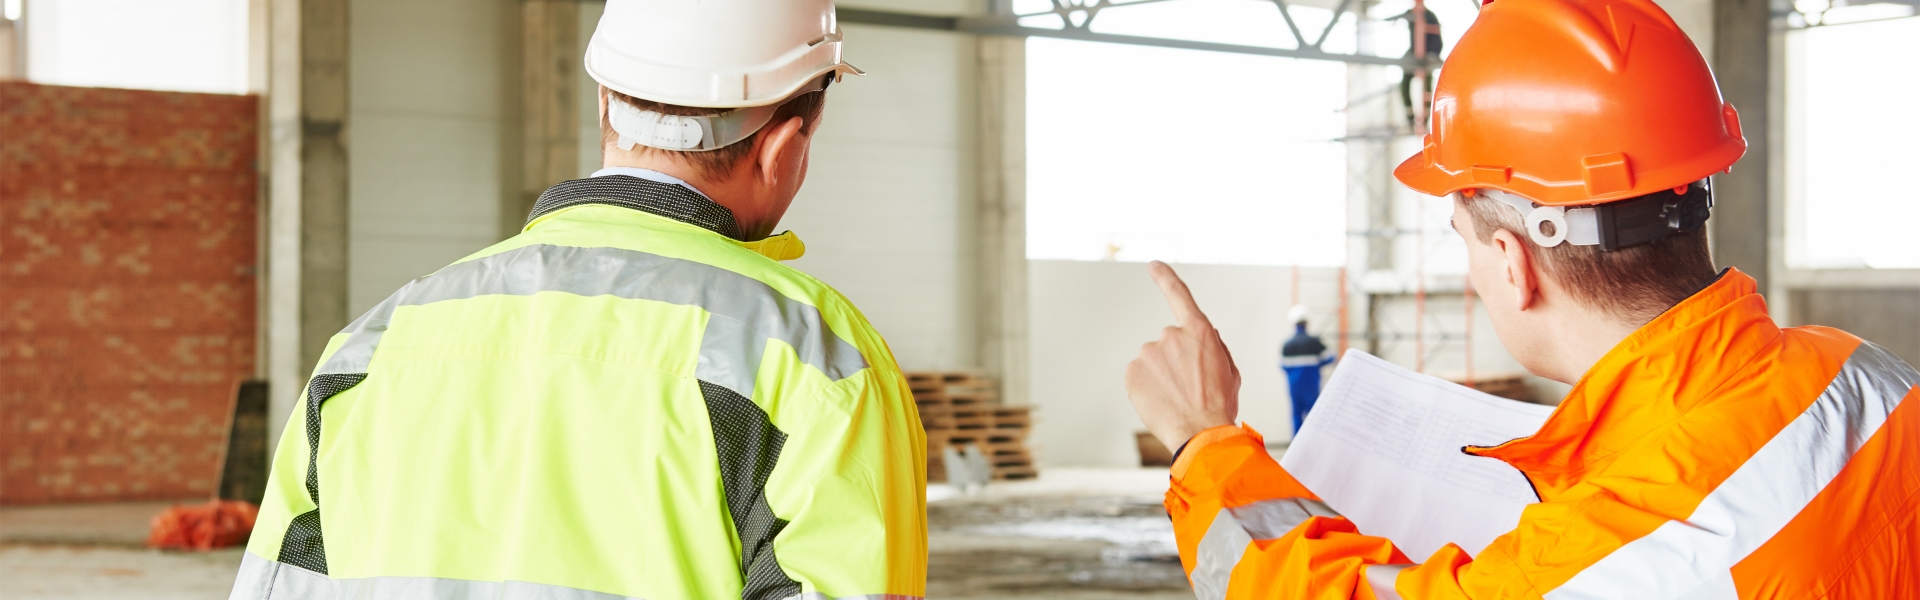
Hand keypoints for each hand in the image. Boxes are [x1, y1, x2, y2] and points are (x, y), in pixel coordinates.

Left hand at [1125, 261, 1240, 452]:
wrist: (1202, 433)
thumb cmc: (1220, 405)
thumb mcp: (1229, 371)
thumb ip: (1213, 347)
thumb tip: (1201, 337)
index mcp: (1200, 332)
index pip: (1179, 297)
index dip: (1165, 278)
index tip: (1153, 265)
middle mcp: (1171, 335)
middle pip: (1169, 345)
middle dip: (1175, 363)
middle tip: (1189, 389)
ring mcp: (1149, 352)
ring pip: (1152, 363)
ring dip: (1161, 377)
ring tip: (1176, 400)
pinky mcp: (1132, 371)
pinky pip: (1138, 377)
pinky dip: (1146, 388)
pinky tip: (1160, 403)